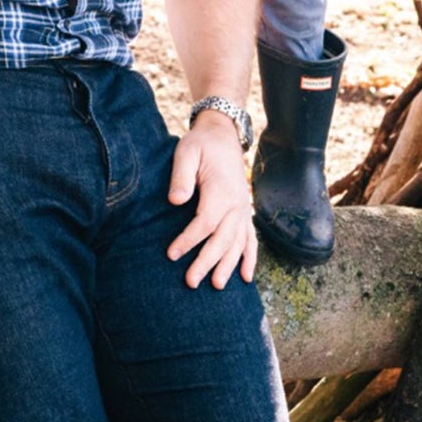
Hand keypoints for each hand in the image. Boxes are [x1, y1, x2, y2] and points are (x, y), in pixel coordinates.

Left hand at [166, 114, 258, 287]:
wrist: (223, 135)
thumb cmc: (200, 145)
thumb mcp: (186, 152)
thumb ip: (181, 176)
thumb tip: (176, 200)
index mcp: (221, 190)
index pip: (205, 222)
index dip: (189, 240)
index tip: (171, 254)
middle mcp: (237, 204)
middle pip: (222, 239)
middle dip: (207, 262)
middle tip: (191, 282)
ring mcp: (243, 210)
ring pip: (238, 244)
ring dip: (228, 266)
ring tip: (216, 286)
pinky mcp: (244, 213)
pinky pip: (250, 239)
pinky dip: (250, 259)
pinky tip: (246, 278)